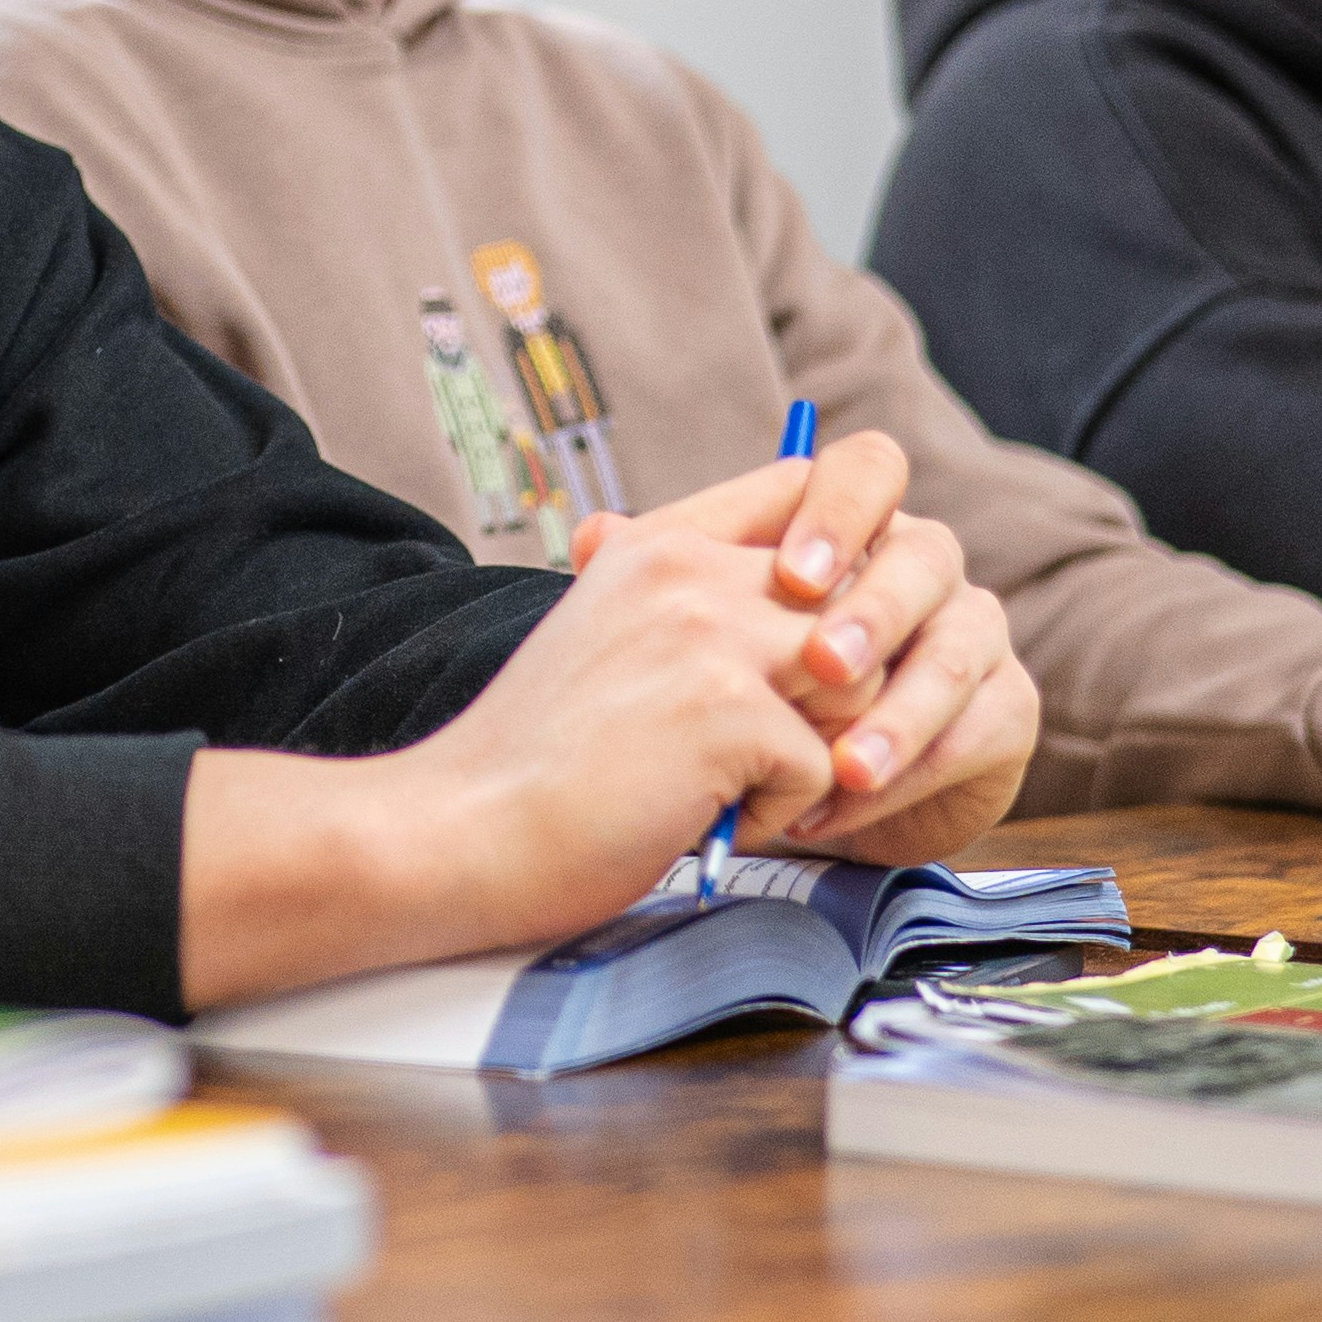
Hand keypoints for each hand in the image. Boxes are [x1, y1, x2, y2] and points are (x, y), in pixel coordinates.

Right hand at [176, 435, 1038, 1005]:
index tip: (815, 639)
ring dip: (812, 751)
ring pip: (859, 682)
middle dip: (834, 690)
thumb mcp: (610, 638)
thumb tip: (813, 603)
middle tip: (767, 751)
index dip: (842, 559)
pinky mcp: (731, 712)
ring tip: (732, 786)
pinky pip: (827, 765)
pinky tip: (705, 819)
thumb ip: (691, 606)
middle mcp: (688, 571)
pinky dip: (776, 813)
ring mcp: (711, 636)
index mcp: (658, 545)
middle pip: (854, 603)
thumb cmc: (539, 765)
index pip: (807, 488)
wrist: (462, 833)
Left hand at [577, 429, 1031, 853]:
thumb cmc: (751, 705)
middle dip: (874, 611)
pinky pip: (975, 730)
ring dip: (897, 712)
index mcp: (857, 527)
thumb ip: (665, 581)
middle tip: (821, 665)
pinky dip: (910, 771)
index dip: (838, 510)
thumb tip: (597, 534)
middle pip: (926, 553)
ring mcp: (973, 635)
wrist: (809, 802)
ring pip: (957, 651)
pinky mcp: (1006, 711)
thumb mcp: (704, 640)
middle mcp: (923, 567)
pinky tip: (847, 802)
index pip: (868, 470)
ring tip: (839, 765)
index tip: (790, 575)